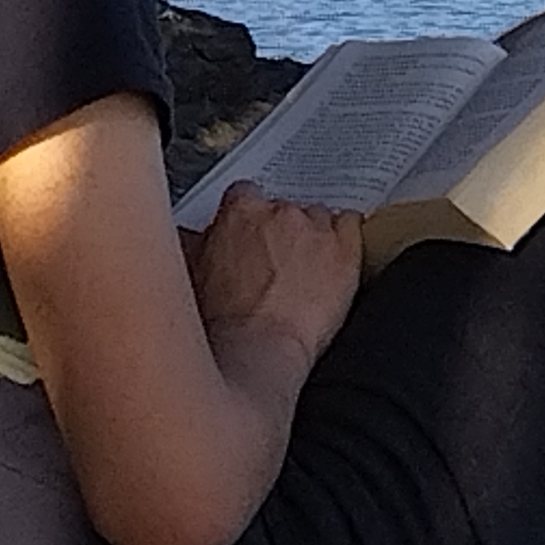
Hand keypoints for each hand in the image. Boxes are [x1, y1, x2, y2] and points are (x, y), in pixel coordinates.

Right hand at [183, 183, 360, 367]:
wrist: (260, 349)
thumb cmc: (227, 322)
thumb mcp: (192, 274)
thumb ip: (196, 244)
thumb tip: (194, 238)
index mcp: (239, 212)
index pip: (246, 195)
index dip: (249, 220)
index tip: (250, 236)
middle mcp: (279, 213)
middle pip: (284, 208)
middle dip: (280, 231)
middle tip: (275, 263)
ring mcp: (316, 228)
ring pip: (318, 217)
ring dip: (313, 237)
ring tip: (306, 271)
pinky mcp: (347, 248)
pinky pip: (352, 224)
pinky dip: (346, 237)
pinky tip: (335, 259)